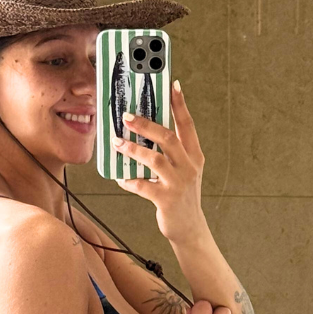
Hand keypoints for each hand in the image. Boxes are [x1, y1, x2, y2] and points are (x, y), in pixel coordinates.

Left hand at [112, 81, 208, 244]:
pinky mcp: (167, 200)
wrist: (190, 229)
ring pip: (155, 159)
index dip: (180, 104)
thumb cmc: (181, 196)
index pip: (187, 125)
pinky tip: (120, 176)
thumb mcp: (183, 171)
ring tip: (117, 142)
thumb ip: (171, 152)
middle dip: (147, 124)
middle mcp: (189, 167)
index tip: (172, 84)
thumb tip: (145, 130)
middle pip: (168, 138)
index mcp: (194, 156)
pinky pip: (142, 186)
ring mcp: (178, 183)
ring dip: (133, 149)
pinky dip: (129, 180)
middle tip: (127, 115)